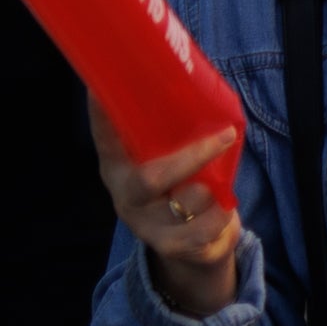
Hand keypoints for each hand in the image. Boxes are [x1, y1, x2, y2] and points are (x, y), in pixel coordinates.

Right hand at [89, 108, 248, 322]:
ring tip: (220, 186)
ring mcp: (145, 224)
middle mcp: (125, 195)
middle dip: (193, 157)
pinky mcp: (169, 246)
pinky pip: (205, 229)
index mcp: (120, 167)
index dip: (101, 116)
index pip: (106, 139)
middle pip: (150, 179)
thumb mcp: (171, 159)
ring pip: (187, 202)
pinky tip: (221, 210)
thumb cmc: (183, 185)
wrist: (192, 246)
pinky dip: (222, 215)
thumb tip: (199, 79)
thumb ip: (176, 133)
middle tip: (227, 135)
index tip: (99, 89)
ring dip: (215, 190)